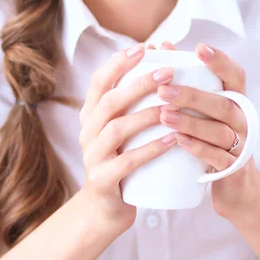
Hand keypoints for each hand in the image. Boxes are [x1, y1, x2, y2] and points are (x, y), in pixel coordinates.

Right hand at [79, 43, 176, 233]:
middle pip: (110, 101)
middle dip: (138, 83)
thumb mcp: (123, 132)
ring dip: (146, 114)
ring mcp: (93, 157)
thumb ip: (135, 105)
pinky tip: (172, 139)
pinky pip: (127, 161)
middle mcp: (87, 132)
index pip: (98, 82)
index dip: (119, 63)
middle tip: (167, 72)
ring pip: (117, 128)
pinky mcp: (103, 180)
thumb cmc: (123, 163)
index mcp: (91, 116)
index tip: (144, 47)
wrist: (104, 211)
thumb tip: (166, 68)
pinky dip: (150, 149)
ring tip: (172, 104)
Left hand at [157, 42, 257, 218]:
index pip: (235, 75)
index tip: (199, 48)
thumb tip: (162, 45)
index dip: (220, 61)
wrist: (236, 187)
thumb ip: (188, 81)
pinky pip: (217, 157)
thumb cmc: (211, 139)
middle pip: (222, 103)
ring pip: (219, 131)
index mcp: (237, 101)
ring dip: (190, 122)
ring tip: (163, 115)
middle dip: (192, 95)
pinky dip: (197, 148)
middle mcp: (243, 120)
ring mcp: (241, 145)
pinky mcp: (234, 170)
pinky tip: (177, 141)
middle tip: (163, 90)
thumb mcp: (205, 111)